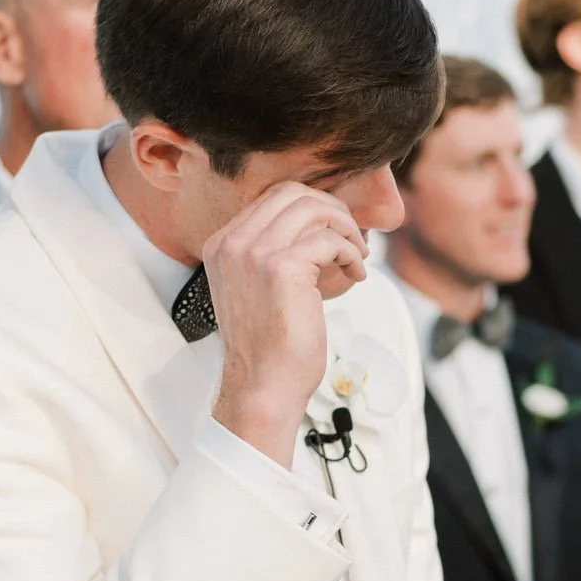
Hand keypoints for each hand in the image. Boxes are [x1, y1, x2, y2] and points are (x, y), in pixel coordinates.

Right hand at [208, 182, 368, 464]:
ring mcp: (254, 253)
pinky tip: (357, 274)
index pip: (272, 198)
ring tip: (357, 254)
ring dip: (346, 228)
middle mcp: (233, 243)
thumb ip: (271, 254)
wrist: (263, 387)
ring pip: (313, 209)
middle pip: (293, 193)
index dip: (312, 209)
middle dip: (331, 210)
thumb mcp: (256, 288)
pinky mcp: (282, 268)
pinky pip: (330, 240)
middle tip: (351, 237)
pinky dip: (351, 252)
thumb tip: (317, 226)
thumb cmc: (268, 347)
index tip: (333, 232)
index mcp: (222, 244)